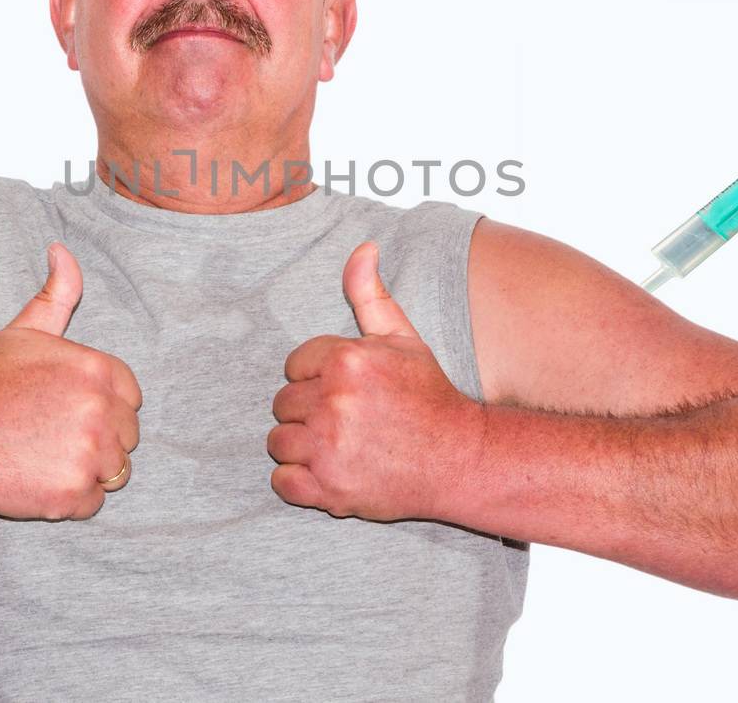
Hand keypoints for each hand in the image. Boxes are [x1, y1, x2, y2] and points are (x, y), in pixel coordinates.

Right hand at [0, 242, 142, 519]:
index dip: (101, 406)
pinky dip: (70, 498)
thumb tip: (62, 249)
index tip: (66, 410)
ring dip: (86, 469)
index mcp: (99, 370)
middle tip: (50, 435)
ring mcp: (90, 454)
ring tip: (43, 456)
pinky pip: (93, 502)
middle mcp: (101, 410)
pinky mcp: (74, 492)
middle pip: (126, 436)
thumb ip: (57, 293)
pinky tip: (38, 479)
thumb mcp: (24, 331)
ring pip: (114, 470)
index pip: (131, 397)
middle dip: (97, 439)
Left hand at [267, 241, 485, 521]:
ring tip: (338, 446)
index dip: (318, 379)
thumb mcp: (402, 337)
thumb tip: (363, 247)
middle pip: (281, 404)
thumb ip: (370, 293)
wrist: (460, 458)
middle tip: (346, 421)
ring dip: (301, 446)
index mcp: (346, 360)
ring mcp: (329, 448)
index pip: (293, 366)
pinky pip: (283, 482)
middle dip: (308, 412)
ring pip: (278, 441)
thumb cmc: (429, 395)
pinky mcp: (329, 489)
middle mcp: (334, 402)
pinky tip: (329, 472)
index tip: (348, 391)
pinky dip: (299, 482)